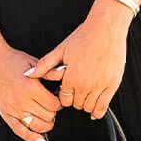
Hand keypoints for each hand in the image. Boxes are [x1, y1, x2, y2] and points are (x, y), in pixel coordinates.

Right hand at [0, 32, 66, 140]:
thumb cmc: (12, 61)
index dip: (59, 103)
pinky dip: (31, 137)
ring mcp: (13, 109)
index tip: (57, 100)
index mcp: (30, 87)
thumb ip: (51, 73)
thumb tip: (65, 79)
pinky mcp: (5, 114)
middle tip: (51, 106)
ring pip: (37, 126)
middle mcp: (21, 100)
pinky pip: (19, 131)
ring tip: (47, 117)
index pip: (54, 105)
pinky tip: (39, 139)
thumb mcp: (35, 63)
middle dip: (53, 112)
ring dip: (46, 124)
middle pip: (47, 116)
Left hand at [23, 0, 130, 118]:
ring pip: (89, 107)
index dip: (65, 97)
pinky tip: (95, 112)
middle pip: (76, 105)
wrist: (106, 28)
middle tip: (77, 93)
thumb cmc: (84, 36)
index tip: (68, 92)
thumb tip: (29, 74)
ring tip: (86, 97)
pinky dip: (98, 112)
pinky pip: (103, 106)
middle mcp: (84, 84)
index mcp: (70, 77)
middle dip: (75, 100)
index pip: (64, 100)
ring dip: (86, 105)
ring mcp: (99, 86)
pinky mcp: (112, 85)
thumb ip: (44, 65)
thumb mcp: (60, 50)